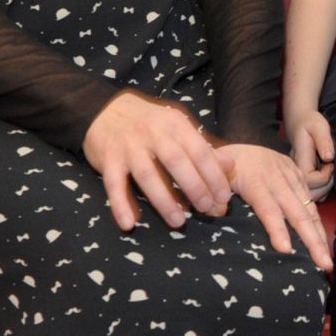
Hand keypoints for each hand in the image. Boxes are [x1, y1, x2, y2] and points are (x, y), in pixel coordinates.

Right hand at [83, 90, 231, 231]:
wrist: (106, 110)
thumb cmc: (150, 123)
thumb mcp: (178, 127)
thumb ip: (202, 147)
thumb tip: (229, 166)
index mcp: (175, 124)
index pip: (199, 150)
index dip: (213, 174)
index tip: (223, 197)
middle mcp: (152, 133)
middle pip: (176, 162)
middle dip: (194, 187)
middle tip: (206, 209)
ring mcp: (129, 146)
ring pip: (148, 176)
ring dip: (164, 201)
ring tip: (178, 222)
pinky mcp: (108, 159)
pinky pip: (114, 185)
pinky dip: (121, 205)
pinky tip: (129, 224)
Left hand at [219, 142, 334, 271]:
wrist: (240, 147)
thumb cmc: (223, 168)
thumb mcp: (212, 176)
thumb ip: (213, 194)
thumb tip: (218, 212)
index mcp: (254, 178)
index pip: (268, 208)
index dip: (277, 229)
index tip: (286, 250)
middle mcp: (277, 176)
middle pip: (297, 211)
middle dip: (311, 239)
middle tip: (323, 264)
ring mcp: (291, 175)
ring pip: (308, 208)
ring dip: (318, 234)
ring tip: (326, 259)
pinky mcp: (298, 175)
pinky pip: (310, 200)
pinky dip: (317, 222)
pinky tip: (321, 240)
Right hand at [287, 109, 335, 199]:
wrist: (300, 122)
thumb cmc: (310, 123)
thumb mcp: (319, 127)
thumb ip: (324, 141)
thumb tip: (329, 157)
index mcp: (299, 160)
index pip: (310, 180)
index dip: (324, 176)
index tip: (331, 164)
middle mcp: (295, 171)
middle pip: (309, 193)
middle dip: (326, 187)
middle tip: (332, 170)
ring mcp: (297, 176)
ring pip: (310, 195)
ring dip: (324, 189)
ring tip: (330, 172)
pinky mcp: (301, 177)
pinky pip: (311, 191)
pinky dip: (321, 189)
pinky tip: (326, 176)